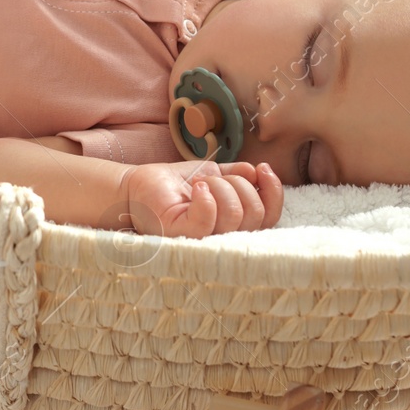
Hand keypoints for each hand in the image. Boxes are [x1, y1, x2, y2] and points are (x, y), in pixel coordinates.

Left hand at [117, 159, 282, 238]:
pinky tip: (197, 188)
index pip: (268, 217)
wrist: (137, 186)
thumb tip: (258, 172)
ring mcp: (200, 241)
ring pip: (234, 215)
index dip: (273, 192)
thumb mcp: (212, 174)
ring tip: (200, 183)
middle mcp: (220, 239)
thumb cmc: (173, 185)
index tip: (263, 168)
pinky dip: (206, 197)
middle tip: (214, 179)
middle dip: (240, 185)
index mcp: (233, 226)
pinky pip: (206, 220)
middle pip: (255, 215)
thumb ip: (237, 176)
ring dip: (220, 187)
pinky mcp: (179, 236)